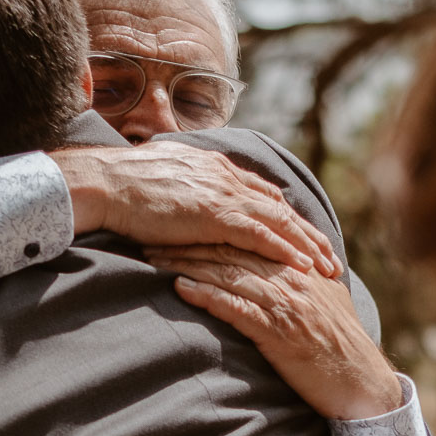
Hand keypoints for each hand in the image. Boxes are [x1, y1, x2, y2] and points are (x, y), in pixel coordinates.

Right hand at [52, 143, 338, 275]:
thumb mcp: (162, 182)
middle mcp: (226, 176)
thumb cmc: (122, 186)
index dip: (284, 215)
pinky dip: (286, 250)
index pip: (260, 193)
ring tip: (329, 267)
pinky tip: (303, 266)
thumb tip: (186, 203)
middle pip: (279, 206)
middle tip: (330, 256)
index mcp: (214, 167)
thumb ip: (183, 191)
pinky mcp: (217, 213)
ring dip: (307, 245)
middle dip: (307, 233)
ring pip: (279, 220)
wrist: (104, 183)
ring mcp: (223, 193)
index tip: (303, 234)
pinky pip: (262, 234)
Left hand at [142, 243, 402, 419]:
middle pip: (231, 250)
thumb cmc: (340, 345)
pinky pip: (236, 308)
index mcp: (299, 266)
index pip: (247, 238)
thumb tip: (283, 260)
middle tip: (151, 237)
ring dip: (187, 265)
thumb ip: (302, 276)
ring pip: (228, 274)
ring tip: (153, 259)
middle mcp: (291, 278)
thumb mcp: (325, 300)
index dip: (210, 230)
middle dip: (188, 243)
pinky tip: (180, 289)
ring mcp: (286, 303)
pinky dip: (207, 296)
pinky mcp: (279, 332)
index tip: (178, 224)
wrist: (363, 383)